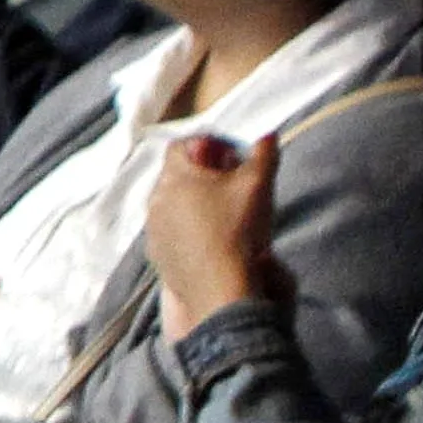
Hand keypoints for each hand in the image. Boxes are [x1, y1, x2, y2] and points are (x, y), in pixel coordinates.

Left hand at [147, 134, 290, 339]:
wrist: (221, 286)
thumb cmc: (238, 228)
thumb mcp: (258, 186)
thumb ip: (264, 155)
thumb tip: (269, 135)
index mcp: (174, 176)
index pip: (181, 145)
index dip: (208, 145)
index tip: (232, 157)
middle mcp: (155, 199)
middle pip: (176, 174)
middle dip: (203, 173)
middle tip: (232, 183)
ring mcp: (153, 229)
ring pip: (172, 204)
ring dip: (194, 202)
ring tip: (225, 213)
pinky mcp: (157, 255)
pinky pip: (171, 232)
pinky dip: (188, 229)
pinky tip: (213, 239)